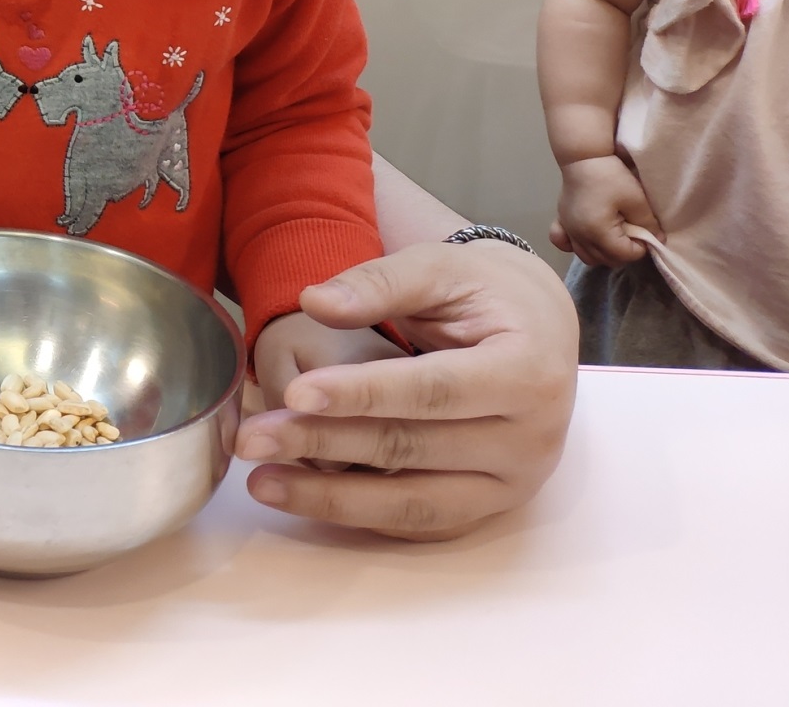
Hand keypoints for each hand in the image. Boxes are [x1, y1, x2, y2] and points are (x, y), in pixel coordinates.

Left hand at [234, 240, 577, 540]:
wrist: (537, 327)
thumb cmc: (483, 290)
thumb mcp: (438, 267)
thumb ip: (378, 283)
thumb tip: (313, 302)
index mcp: (527, 372)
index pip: (434, 390)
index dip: (362, 394)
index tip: (295, 393)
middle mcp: (530, 439)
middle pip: (414, 448)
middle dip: (324, 444)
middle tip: (250, 439)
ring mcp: (513, 483)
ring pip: (413, 502)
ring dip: (329, 497)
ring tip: (260, 481)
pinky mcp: (490, 506)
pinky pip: (417, 521)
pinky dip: (357, 513)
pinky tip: (300, 498)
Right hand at [551, 154, 660, 266]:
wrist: (583, 157)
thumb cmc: (610, 176)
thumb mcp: (636, 199)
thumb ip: (648, 223)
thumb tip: (657, 239)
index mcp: (598, 232)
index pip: (624, 255)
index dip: (640, 248)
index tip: (647, 233)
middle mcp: (579, 236)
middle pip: (606, 260)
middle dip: (624, 252)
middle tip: (634, 234)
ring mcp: (568, 229)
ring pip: (586, 257)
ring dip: (604, 253)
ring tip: (615, 237)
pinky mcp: (561, 221)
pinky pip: (563, 243)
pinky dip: (576, 246)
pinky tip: (587, 238)